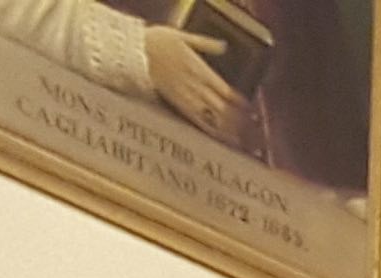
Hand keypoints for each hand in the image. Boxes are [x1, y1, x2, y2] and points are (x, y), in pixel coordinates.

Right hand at [140, 25, 247, 140]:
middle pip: (221, 107)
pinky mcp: (174, 103)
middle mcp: (195, 85)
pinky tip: (218, 138)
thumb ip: (205, 43)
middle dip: (236, 119)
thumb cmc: (155, 40)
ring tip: (237, 138)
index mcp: (199, 70)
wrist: (132, 50)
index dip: (239, 101)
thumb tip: (224, 46)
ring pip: (211, 116)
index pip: (226, 90)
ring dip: (226, 128)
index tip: (248, 108)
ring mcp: (185, 96)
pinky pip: (195, 119)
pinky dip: (209, 129)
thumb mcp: (182, 36)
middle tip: (248, 128)